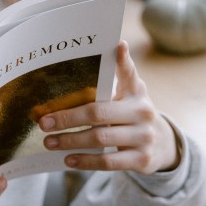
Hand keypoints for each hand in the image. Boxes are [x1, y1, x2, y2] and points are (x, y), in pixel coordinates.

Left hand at [33, 41, 179, 174]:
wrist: (162, 144)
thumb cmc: (134, 112)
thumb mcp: (132, 92)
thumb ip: (120, 72)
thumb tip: (117, 44)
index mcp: (137, 91)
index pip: (128, 73)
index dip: (122, 60)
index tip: (116, 45)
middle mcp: (143, 112)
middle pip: (99, 113)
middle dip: (68, 118)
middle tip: (43, 122)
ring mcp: (144, 137)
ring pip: (100, 138)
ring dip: (71, 141)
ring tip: (49, 142)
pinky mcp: (142, 160)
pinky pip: (108, 162)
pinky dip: (86, 161)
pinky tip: (68, 159)